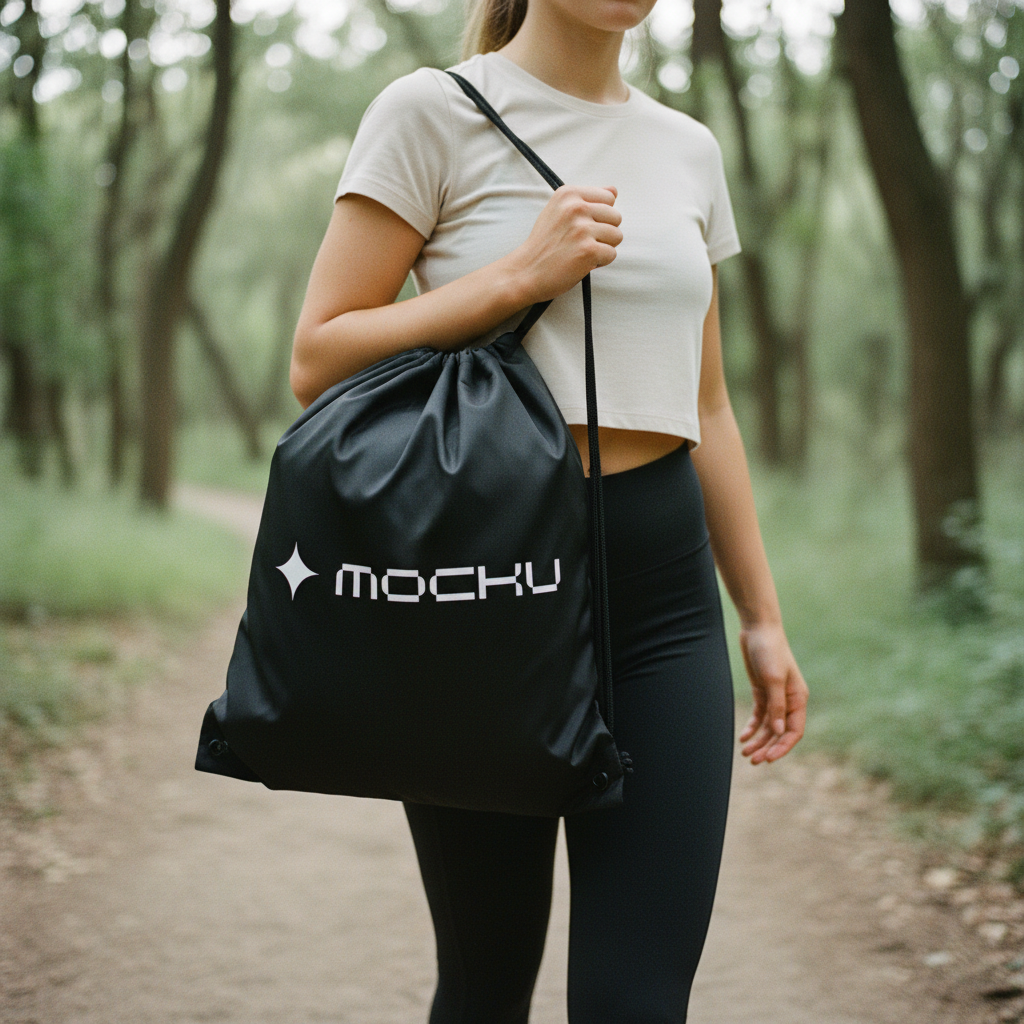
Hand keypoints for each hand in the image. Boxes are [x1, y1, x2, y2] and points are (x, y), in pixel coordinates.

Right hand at [509, 184, 622, 302]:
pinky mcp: (588, 250)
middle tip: (581, 242)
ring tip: (581, 252)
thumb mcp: (558, 211)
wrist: (525, 272)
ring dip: (603, 248)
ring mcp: (582, 229)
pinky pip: (611, 254)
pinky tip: (582, 263)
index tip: (582, 227)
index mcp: (568, 194)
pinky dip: (600, 262)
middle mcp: (576, 207)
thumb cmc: (543, 244)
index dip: (600, 216)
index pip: (609, 198)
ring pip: (617, 236)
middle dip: (604, 233)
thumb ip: (586, 200)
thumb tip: (614, 191)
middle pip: (616, 217)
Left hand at [738, 621, 807, 763]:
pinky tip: (743, 737)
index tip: (769, 759)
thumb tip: (779, 732)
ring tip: (745, 752)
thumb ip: (776, 706)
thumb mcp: (773, 679)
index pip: (794, 731)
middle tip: (753, 760)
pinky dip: (752, 727)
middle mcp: (788, 701)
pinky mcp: (762, 692)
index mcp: (798, 699)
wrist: (758, 630)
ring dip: (758, 740)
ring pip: (768, 726)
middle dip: (768, 747)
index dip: (783, 747)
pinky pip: (759, 716)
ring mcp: (775, 697)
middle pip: (780, 732)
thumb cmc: (770, 651)